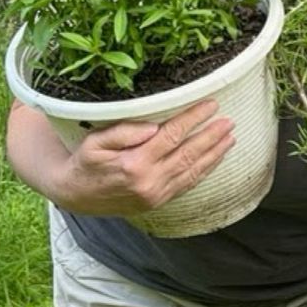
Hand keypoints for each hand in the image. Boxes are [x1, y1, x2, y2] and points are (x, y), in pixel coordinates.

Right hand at [9, 98, 234, 217]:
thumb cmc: (85, 162)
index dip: (193, 119)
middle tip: (229, 120)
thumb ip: (123, 132)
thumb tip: (154, 127)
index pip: (172, 136)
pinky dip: (205, 170)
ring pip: (193, 170)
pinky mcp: (160, 201)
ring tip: (231, 136)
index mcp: (134, 163)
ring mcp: (157, 194)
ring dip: (215, 153)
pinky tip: (217, 157)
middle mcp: (150, 181)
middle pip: (189, 153)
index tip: (211, 105)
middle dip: (212, 136)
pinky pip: (188, 183)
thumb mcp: (95, 142)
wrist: (75, 195)